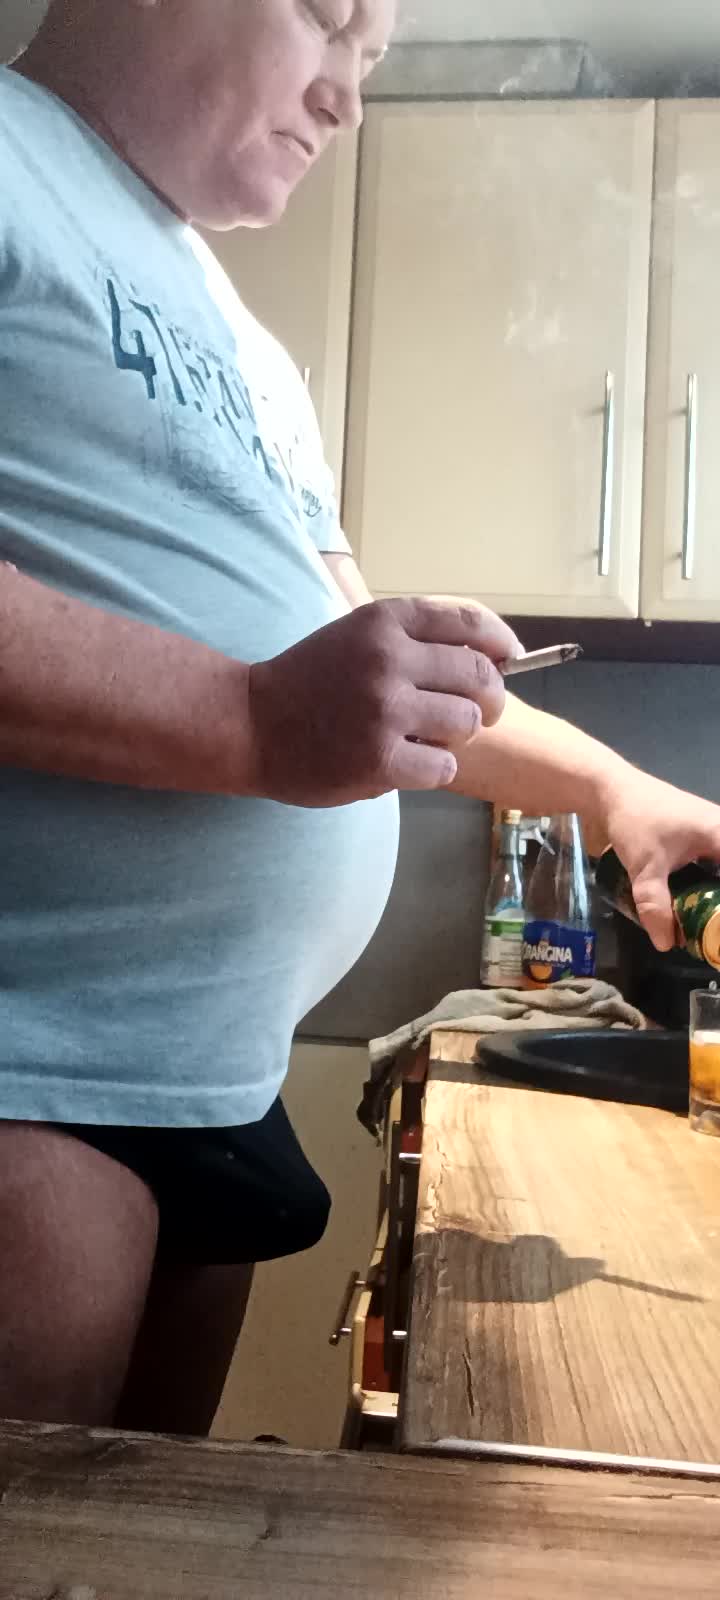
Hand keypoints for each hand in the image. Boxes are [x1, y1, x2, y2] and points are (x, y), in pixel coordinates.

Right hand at [247, 597, 520, 806]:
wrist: (251, 722)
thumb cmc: (311, 680)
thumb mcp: (358, 636)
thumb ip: (415, 640)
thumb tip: (496, 656)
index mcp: (385, 622)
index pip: (468, 622)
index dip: (499, 642)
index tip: (509, 658)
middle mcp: (388, 659)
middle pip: (480, 676)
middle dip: (489, 698)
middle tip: (477, 713)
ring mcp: (384, 709)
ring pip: (466, 722)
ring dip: (454, 735)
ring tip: (426, 737)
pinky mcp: (379, 758)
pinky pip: (443, 765)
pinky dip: (434, 768)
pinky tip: (409, 763)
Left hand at [604, 768, 719, 950]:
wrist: (610, 788)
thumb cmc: (635, 821)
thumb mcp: (645, 868)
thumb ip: (656, 906)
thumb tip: (666, 945)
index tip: (714, 925)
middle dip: (716, 906)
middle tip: (707, 931)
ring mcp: (710, 833)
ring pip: (716, 871)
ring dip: (711, 897)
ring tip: (698, 924)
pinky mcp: (696, 837)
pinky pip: (709, 865)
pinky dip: (702, 885)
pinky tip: (687, 903)